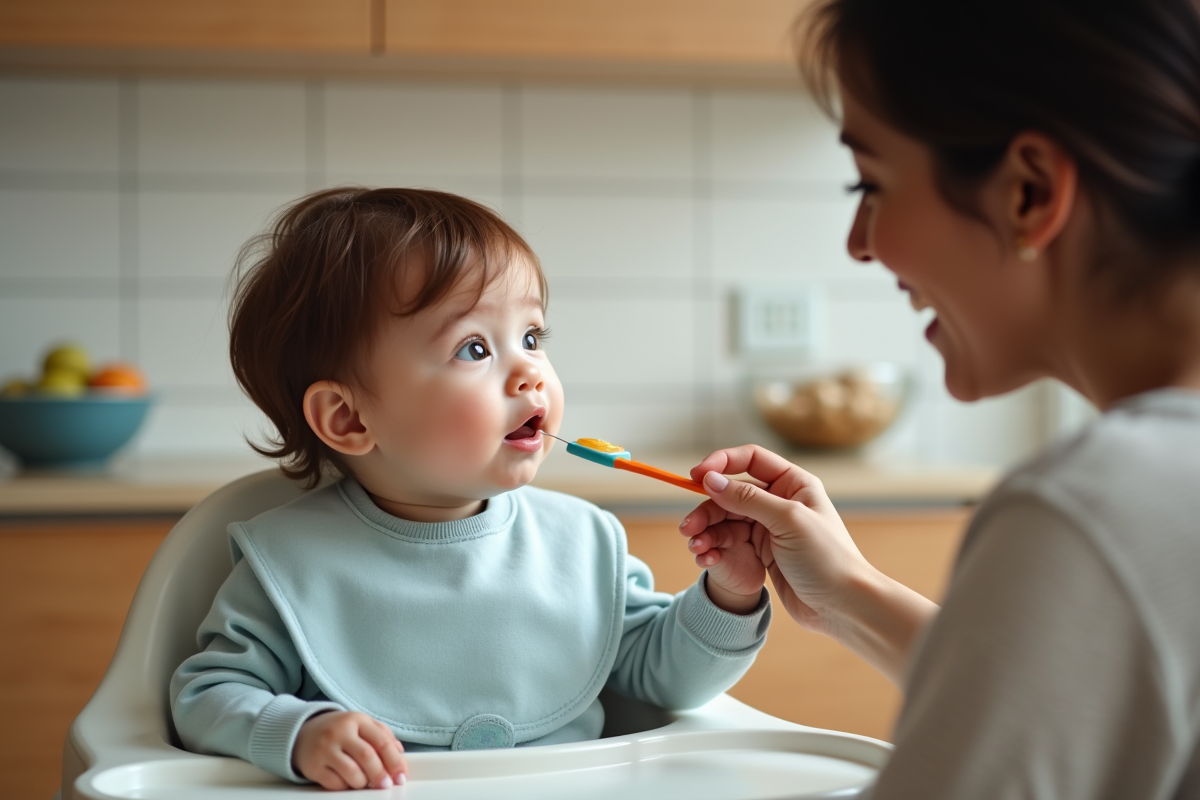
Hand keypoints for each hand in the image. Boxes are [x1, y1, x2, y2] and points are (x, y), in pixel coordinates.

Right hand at [293, 710, 407, 790]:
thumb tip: (400, 754)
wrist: (302, 732)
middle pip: (367, 757)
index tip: (401, 776)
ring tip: (365, 782)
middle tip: (386, 785)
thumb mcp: (361, 725)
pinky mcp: (313, 766)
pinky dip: (346, 786)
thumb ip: (383, 736)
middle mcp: (340, 732)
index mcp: (357, 720)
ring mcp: (325, 749)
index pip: (382, 741)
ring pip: (352, 773)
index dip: (395, 762)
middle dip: (381, 775)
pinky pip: (335, 783)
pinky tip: (347, 782)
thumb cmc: (340, 731)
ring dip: (363, 783)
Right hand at [679, 445, 870, 635]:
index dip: (721, 463)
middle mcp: (779, 501)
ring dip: (706, 531)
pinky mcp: (761, 552)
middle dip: (707, 508)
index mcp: (793, 484)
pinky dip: (714, 547)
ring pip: (725, 519)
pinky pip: (729, 542)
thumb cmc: (826, 558)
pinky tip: (706, 558)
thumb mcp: (787, 520)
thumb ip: (746, 498)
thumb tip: (710, 479)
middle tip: (688, 527)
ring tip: (695, 547)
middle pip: (731, 493)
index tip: (696, 476)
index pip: (750, 460)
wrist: (843, 606)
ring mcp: (769, 527)